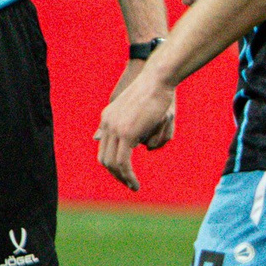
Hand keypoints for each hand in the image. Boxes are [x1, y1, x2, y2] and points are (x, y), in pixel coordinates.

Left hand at [96, 66, 175, 191]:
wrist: (160, 78)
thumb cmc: (161, 93)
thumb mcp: (149, 114)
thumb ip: (146, 131)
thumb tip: (146, 148)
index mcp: (109, 117)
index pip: (104, 146)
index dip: (113, 163)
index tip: (125, 174)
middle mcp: (107, 122)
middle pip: (104, 157)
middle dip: (116, 174)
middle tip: (129, 184)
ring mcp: (115, 128)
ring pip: (112, 163)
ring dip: (122, 178)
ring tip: (133, 186)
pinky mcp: (126, 133)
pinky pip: (123, 161)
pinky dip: (127, 176)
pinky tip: (135, 184)